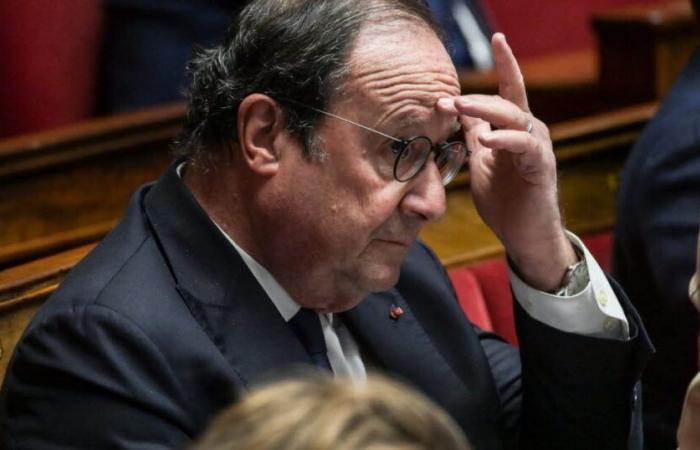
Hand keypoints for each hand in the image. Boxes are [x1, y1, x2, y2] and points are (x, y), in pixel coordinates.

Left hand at [437, 33, 575, 290]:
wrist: (523, 235)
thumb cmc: (504, 201)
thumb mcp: (481, 162)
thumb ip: (475, 136)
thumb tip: (458, 114)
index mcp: (513, 129)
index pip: (508, 90)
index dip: (504, 63)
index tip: (495, 37)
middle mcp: (529, 131)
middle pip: (506, 99)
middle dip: (474, 96)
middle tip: (445, 99)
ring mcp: (537, 147)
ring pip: (513, 116)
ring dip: (485, 109)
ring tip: (459, 108)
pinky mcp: (541, 166)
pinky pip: (524, 146)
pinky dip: (504, 140)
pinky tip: (486, 140)